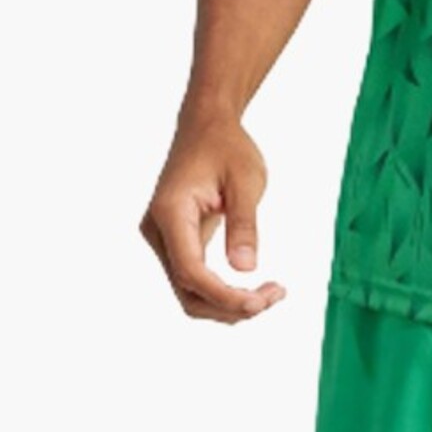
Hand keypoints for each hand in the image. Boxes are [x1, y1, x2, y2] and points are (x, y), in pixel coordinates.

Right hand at [138, 110, 287, 323]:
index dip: (223, 295)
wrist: (206, 125)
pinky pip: (194, 278)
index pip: (190, 271)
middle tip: (273, 297)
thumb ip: (244, 223)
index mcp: (170, 212)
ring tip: (270, 295)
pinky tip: (253, 289)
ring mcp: (163, 239)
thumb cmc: (227, 146)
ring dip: (226, 303)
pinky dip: (220, 290)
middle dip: (228, 306)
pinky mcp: (175, 242)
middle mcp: (158, 231)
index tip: (260, 303)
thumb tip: (246, 269)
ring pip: (189, 291)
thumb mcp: (246, 179)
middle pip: (187, 291)